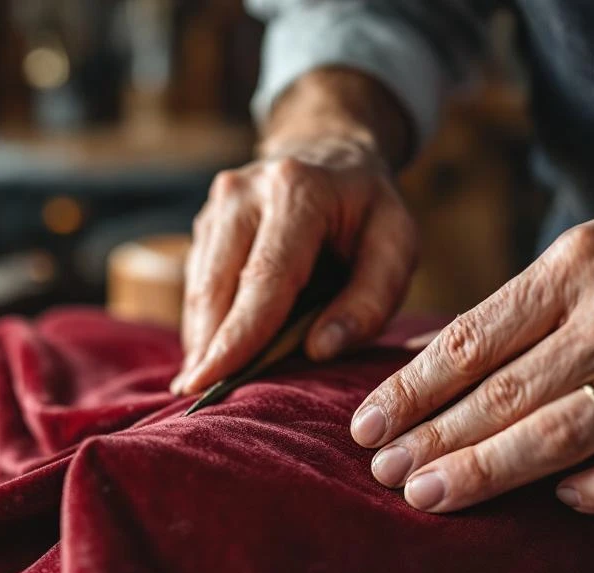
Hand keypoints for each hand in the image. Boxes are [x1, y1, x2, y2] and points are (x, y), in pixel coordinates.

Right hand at [173, 71, 417, 394]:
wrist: (328, 152)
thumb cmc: (367, 210)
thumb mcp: (396, 243)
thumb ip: (371, 299)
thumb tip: (319, 349)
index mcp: (296, 191)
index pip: (263, 278)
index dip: (238, 336)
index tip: (213, 382)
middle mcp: (243, 192)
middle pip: (216, 286)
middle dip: (209, 347)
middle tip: (200, 398)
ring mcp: (215, 207)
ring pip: (198, 289)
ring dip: (202, 340)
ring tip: (204, 384)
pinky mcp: (203, 225)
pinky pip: (196, 285)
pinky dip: (204, 324)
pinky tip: (211, 355)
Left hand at [352, 198, 593, 513]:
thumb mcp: (584, 257)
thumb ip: (510, 311)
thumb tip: (421, 359)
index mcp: (577, 266)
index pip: (471, 342)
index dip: (411, 392)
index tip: (365, 426)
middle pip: (505, 394)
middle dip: (434, 439)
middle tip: (383, 474)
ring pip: (560, 434)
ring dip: (487, 472)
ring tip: (428, 495)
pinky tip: (556, 500)